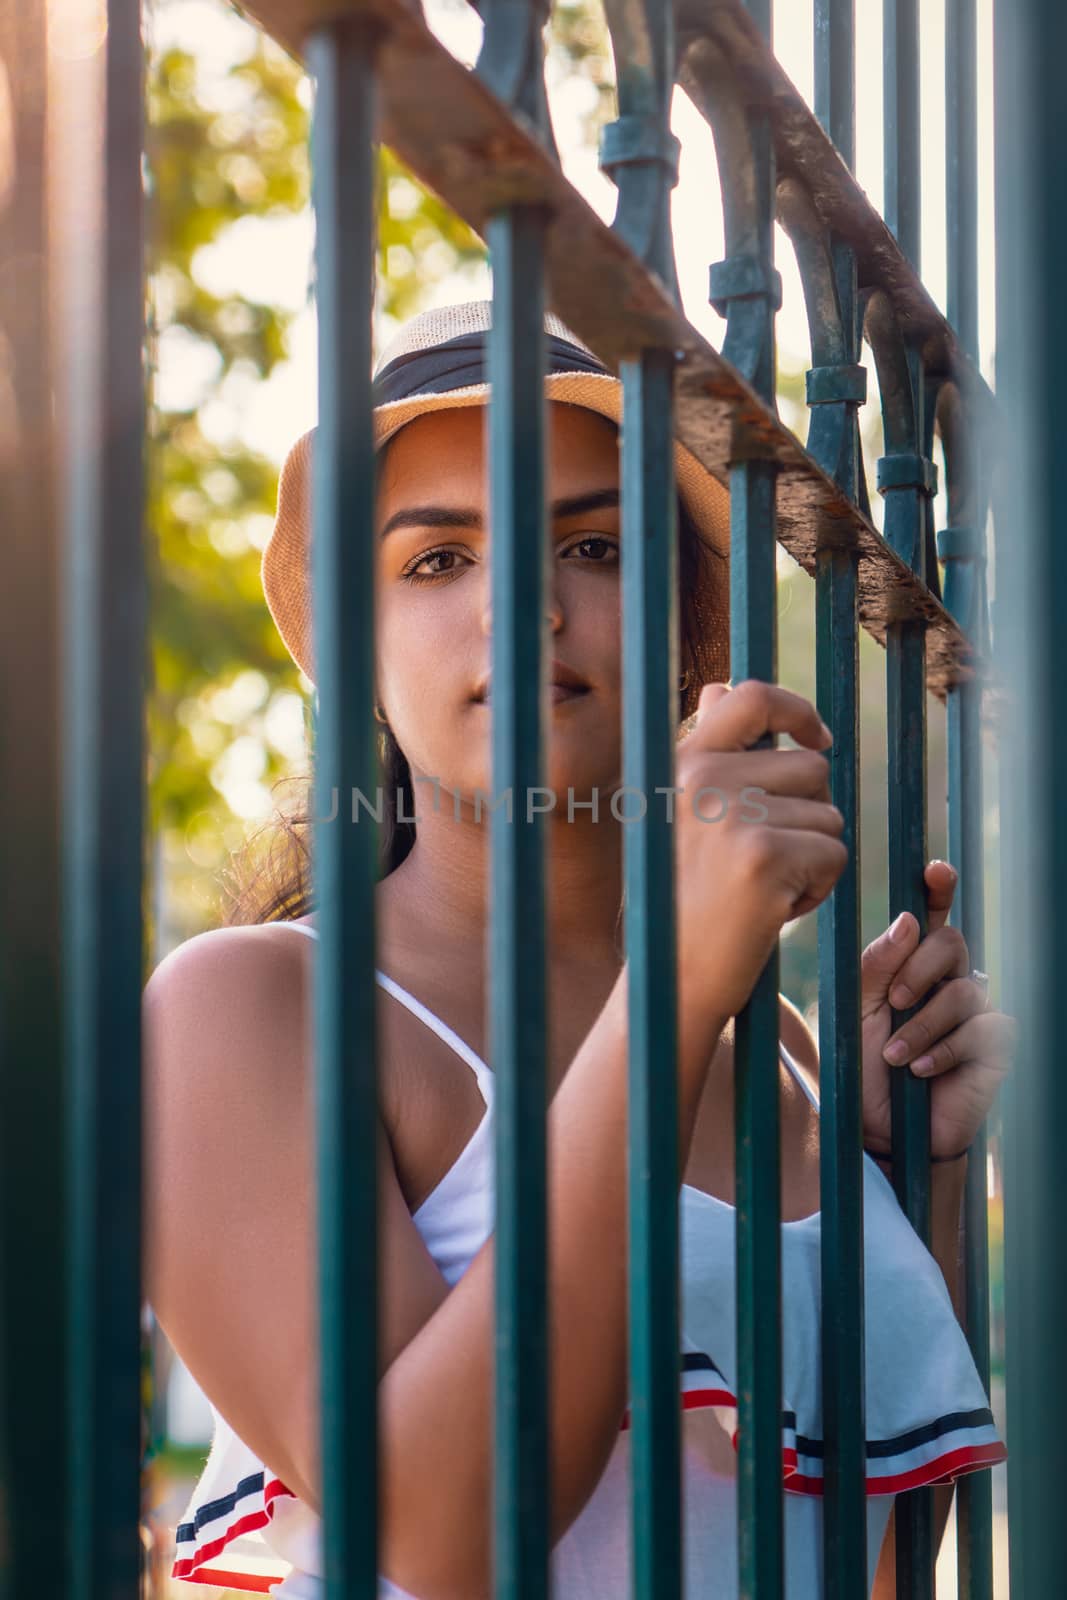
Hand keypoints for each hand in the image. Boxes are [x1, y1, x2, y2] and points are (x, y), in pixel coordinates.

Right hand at [673, 680, 847, 1021]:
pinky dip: (818, 889)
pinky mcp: (763, 856)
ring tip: (761, 888)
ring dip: (813, 856)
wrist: (669, 976)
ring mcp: (731, 816)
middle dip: (809, 815)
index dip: (798, 710)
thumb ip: (710, 753)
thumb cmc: (682, 898)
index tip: (819, 739)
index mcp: (681, 763)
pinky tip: (773, 910)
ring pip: (828, 815)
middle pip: (812, 767)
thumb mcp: (684, 816)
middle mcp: (701, 779)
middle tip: (763, 861)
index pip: (751, 696)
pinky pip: (834, 854)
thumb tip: (721, 689)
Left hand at [859, 860, 1016, 1160]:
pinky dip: (941, 1051)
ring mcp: (978, 1012)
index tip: (935, 870)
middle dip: (919, 968)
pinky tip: (919, 1070)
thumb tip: (908, 922)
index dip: (940, 888)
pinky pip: (979, 1030)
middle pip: (951, 942)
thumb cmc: (865, 1066)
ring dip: (921, 1025)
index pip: (933, 917)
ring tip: (895, 1055)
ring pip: (963, 990)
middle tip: (895, 1001)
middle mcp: (951, 980)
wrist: (880, 1129)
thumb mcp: (857, 1011)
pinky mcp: (996, 1046)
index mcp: (915, 965)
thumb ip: (876, 966)